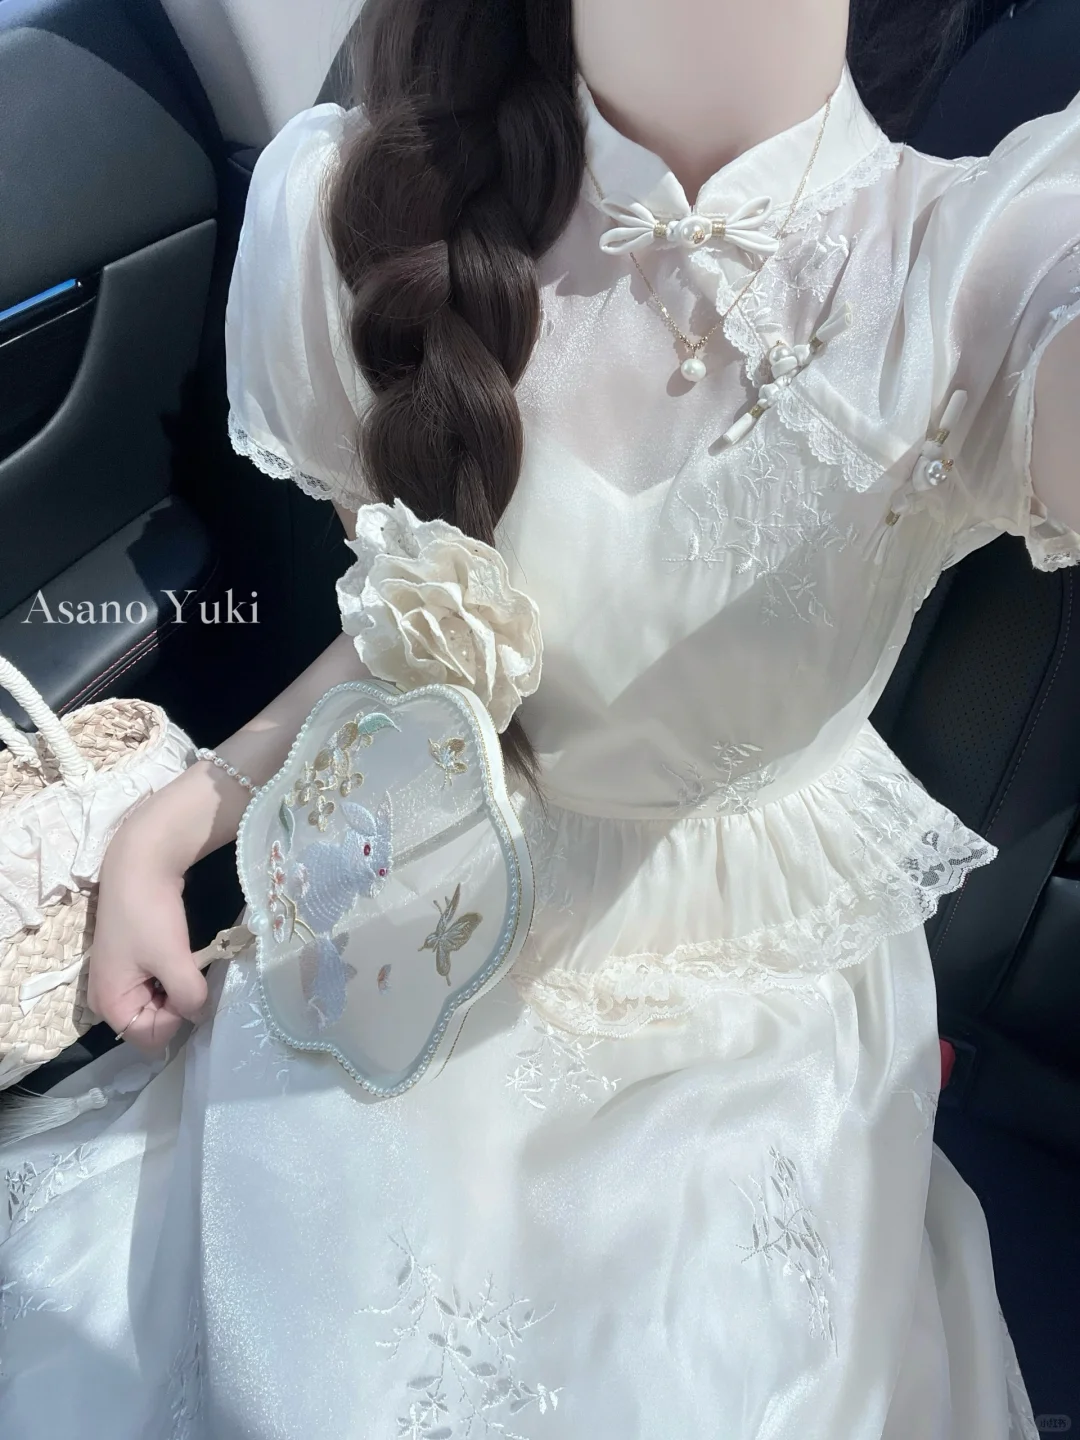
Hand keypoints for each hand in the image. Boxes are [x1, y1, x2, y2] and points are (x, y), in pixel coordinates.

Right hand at [88, 838, 207, 1051]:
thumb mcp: (173, 960)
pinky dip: (174, 973)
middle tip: (187, 970)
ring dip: (179, 986)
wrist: (139, 864)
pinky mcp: (132, 963)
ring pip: (160, 1003)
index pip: (151, 1037)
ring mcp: (120, 980)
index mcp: (110, 1004)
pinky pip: (159, 984)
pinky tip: (180, 953)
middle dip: (178, 1003)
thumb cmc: (150, 914)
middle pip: (154, 1023)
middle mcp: (109, 998)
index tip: (185, 985)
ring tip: (184, 959)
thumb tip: (199, 1014)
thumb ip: (189, 996)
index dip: (175, 1018)